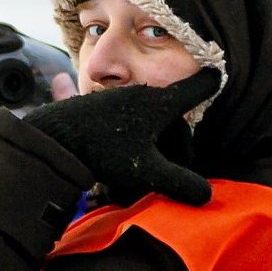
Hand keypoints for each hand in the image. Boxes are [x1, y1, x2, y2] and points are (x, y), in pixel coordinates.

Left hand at [23, 68, 220, 205]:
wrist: (54, 138)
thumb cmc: (104, 149)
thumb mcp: (146, 171)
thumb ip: (179, 182)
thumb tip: (207, 195)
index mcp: (160, 104)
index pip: (193, 89)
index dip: (207, 84)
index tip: (217, 75)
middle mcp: (142, 96)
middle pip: (172, 116)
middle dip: (179, 142)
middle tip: (178, 170)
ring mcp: (120, 101)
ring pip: (150, 121)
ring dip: (156, 144)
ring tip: (148, 172)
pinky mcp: (101, 110)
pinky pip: (130, 123)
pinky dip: (136, 141)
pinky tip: (124, 164)